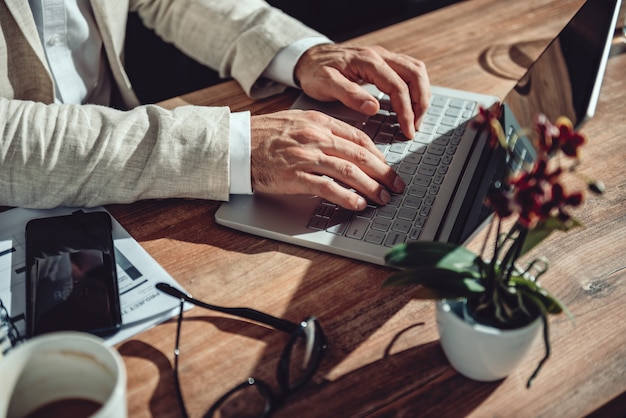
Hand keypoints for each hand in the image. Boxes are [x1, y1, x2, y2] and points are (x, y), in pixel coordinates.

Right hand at [250, 110, 405, 210]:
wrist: (235, 145)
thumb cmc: (263, 135)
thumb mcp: (296, 122)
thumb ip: (321, 131)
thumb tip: (345, 147)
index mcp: (319, 122)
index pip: (358, 138)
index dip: (378, 155)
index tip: (387, 166)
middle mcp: (316, 137)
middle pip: (360, 155)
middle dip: (384, 172)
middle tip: (396, 186)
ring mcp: (306, 157)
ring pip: (349, 172)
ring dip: (371, 187)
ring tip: (382, 198)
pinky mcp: (296, 176)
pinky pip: (328, 188)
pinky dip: (347, 197)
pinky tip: (358, 204)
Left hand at [294, 44, 430, 138]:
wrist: (308, 57)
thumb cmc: (315, 71)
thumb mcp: (325, 84)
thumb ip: (349, 95)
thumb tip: (374, 108)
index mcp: (367, 61)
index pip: (398, 85)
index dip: (406, 111)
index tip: (407, 131)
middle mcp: (380, 55)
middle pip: (415, 74)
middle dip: (420, 102)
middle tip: (415, 127)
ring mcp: (383, 57)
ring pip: (416, 71)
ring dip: (421, 95)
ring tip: (415, 118)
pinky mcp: (383, 63)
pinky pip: (408, 72)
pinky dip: (414, 89)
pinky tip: (408, 106)